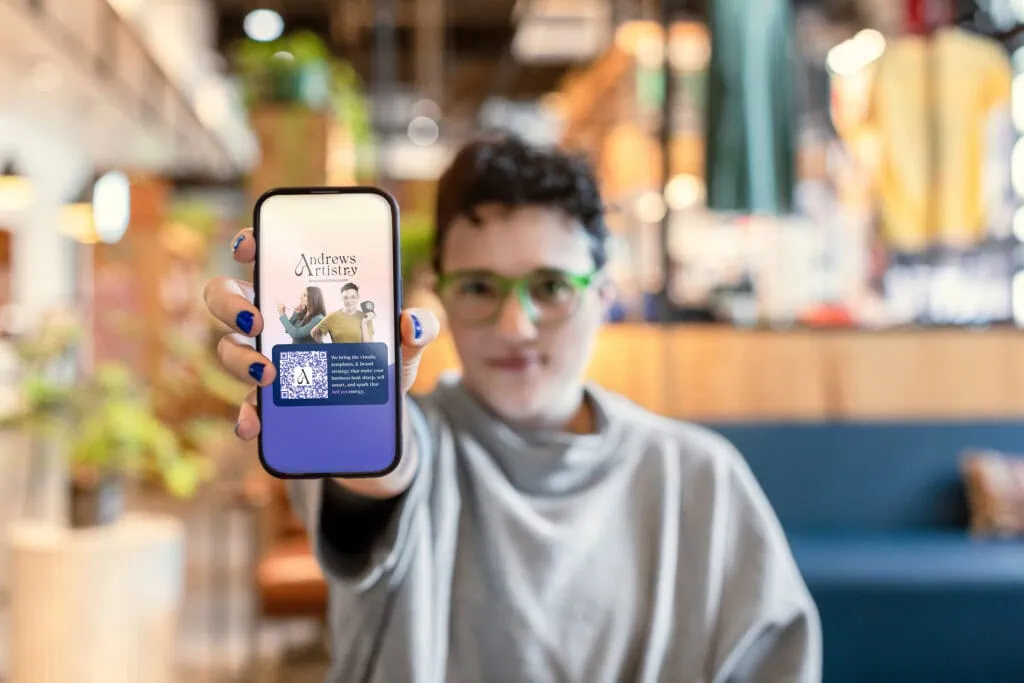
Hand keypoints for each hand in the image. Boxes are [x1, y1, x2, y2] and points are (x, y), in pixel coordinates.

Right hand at [203, 228, 439, 443]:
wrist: (381, 420)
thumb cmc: (385, 365)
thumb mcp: (405, 345)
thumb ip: (418, 328)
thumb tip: (413, 323)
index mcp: (304, 295)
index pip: (265, 257)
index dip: (249, 245)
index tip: (248, 247)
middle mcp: (277, 323)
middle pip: (228, 299)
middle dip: (230, 304)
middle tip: (257, 320)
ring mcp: (267, 361)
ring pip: (230, 349)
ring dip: (240, 358)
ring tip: (268, 374)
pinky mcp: (270, 403)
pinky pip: (247, 406)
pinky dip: (246, 415)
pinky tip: (255, 423)